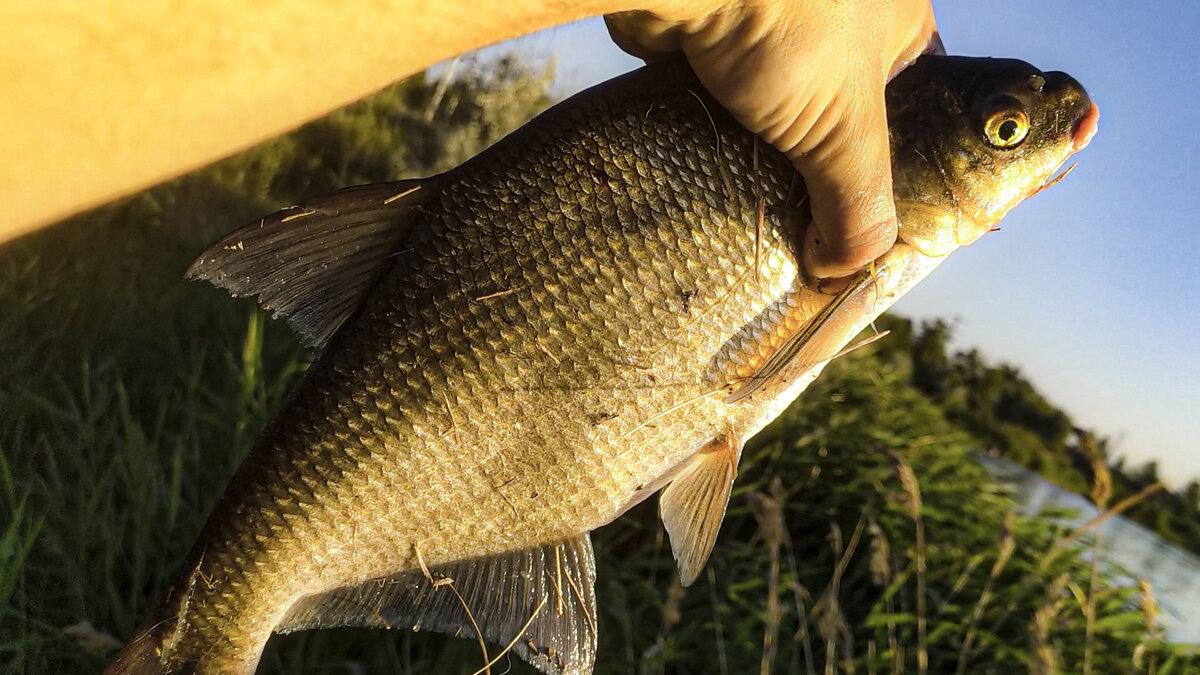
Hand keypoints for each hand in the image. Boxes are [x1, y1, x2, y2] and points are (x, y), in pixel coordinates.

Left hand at [606, 1, 938, 278]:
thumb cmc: (781, 24)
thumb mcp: (845, 130)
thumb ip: (859, 208)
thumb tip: (842, 268)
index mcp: (894, 22)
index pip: (910, 112)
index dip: (891, 170)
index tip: (862, 220)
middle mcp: (837, 20)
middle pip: (837, 121)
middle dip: (816, 175)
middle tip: (804, 229)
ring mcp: (770, 32)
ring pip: (773, 119)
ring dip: (760, 162)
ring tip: (753, 210)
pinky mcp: (711, 46)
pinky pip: (722, 108)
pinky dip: (716, 142)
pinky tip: (709, 176)